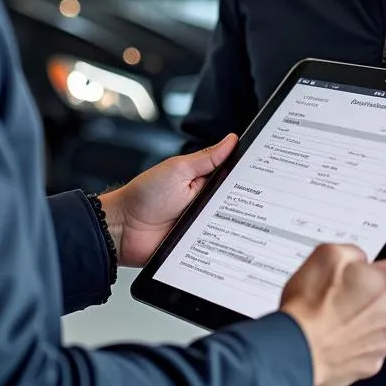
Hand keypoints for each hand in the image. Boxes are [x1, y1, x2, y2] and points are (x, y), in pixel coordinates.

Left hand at [98, 134, 238, 267]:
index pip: (233, 176)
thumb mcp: (178, 170)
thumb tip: (231, 140)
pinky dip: (221, 244)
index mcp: (202, 180)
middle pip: (236, 203)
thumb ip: (206, 158)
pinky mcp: (198, 244)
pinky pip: (217, 245)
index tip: (263, 172)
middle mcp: (205, 202)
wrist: (123, 228)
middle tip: (252, 199)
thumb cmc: (145, 195)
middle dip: (245, 203)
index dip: (247, 175)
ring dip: (232, 224)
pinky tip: (225, 240)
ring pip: (229, 225)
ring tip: (230, 219)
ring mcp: (202, 224)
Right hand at [280, 241, 385, 385]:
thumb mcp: (328, 253)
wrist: (297, 349)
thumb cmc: (311, 305)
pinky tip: (334, 330)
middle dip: (375, 287)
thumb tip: (360, 260)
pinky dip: (356, 336)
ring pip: (382, 319)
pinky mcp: (372, 363)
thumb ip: (354, 251)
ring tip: (335, 311)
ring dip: (365, 313)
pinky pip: (369, 342)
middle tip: (347, 285)